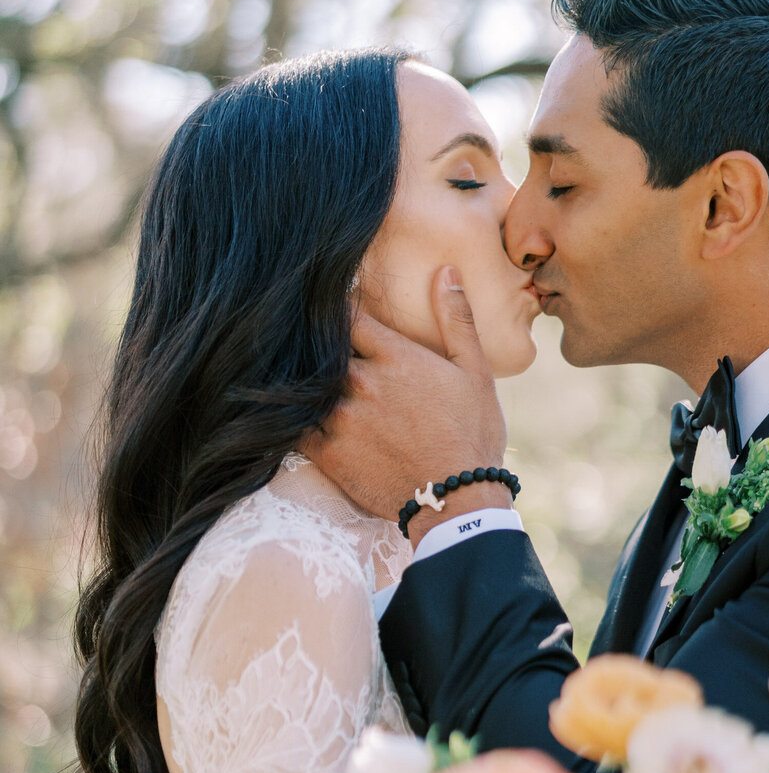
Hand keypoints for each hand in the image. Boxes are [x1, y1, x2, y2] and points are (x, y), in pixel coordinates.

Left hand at [306, 268, 508, 522]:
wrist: (459, 501)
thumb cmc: (473, 434)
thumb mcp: (475, 372)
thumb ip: (456, 319)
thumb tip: (445, 271)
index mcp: (395, 357)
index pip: (347, 315)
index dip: (337, 309)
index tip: (331, 308)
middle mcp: (363, 382)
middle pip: (321, 348)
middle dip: (317, 344)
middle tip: (303, 337)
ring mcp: (342, 418)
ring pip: (304, 385)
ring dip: (303, 380)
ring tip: (294, 375)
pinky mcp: (328, 453)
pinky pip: (294, 425)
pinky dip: (290, 416)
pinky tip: (289, 412)